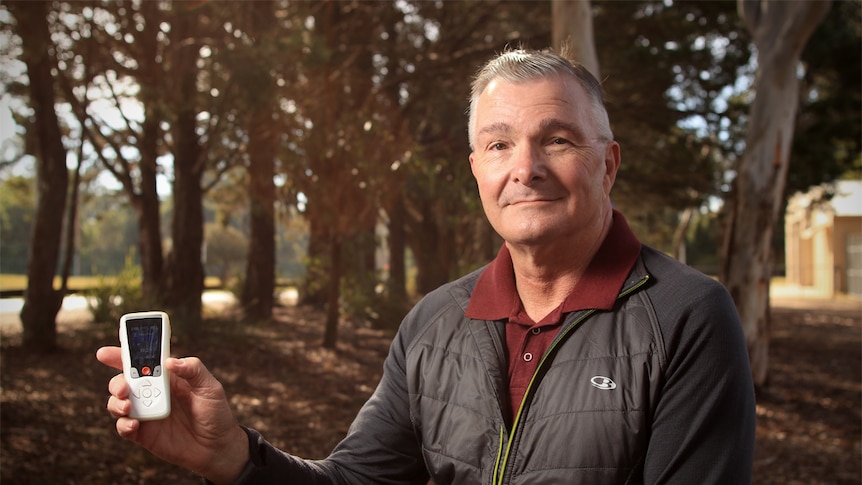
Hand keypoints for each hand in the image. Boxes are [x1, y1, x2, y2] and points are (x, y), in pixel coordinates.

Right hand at [96, 346, 249, 483]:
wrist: (217, 447)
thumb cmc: (215, 413)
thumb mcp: (211, 387)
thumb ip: (194, 370)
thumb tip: (171, 361)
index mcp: (167, 377)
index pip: (143, 362)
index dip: (122, 355)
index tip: (105, 353)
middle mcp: (153, 393)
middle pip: (124, 381)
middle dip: (117, 381)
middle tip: (123, 387)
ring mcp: (146, 413)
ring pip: (118, 403)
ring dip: (116, 402)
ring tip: (128, 406)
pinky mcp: (143, 433)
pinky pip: (124, 427)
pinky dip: (123, 424)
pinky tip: (134, 424)